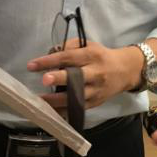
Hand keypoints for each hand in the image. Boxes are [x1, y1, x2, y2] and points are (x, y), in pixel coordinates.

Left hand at [28, 40, 143, 110]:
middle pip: (77, 77)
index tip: (32, 65)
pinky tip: (50, 112)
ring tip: (40, 100)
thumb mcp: (88, 45)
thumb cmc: (101, 56)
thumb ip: (69, 46)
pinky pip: (77, 108)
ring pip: (76, 97)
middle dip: (60, 78)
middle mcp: (95, 74)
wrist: (124, 71)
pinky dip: (63, 111)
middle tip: (44, 79)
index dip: (50, 61)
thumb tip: (51, 53)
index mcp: (92, 56)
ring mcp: (95, 91)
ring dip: (57, 99)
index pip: (68, 57)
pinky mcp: (95, 103)